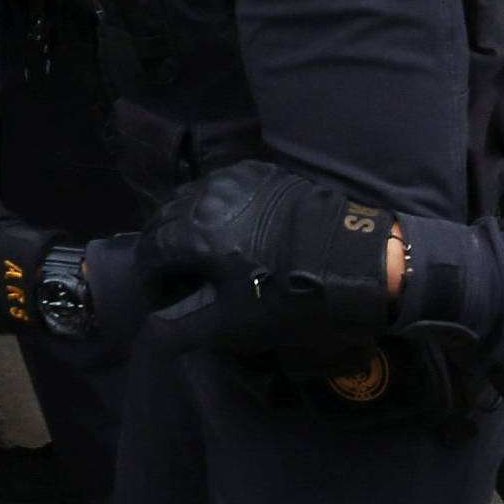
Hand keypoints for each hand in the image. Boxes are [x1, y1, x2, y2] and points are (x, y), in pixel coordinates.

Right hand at [135, 161, 397, 359]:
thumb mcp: (232, 327)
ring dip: (186, 227)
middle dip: (163, 250)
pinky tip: (229, 233)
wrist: (354, 264)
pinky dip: (213, 209)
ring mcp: (236, 179)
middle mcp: (208, 195)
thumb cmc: (290, 299)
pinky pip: (221, 188)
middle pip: (166, 218)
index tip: (162, 301)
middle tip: (177, 280)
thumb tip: (152, 331)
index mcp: (195, 231)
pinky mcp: (261, 173)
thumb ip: (181, 329)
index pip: (151, 250)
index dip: (149, 280)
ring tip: (202, 257)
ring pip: (191, 199)